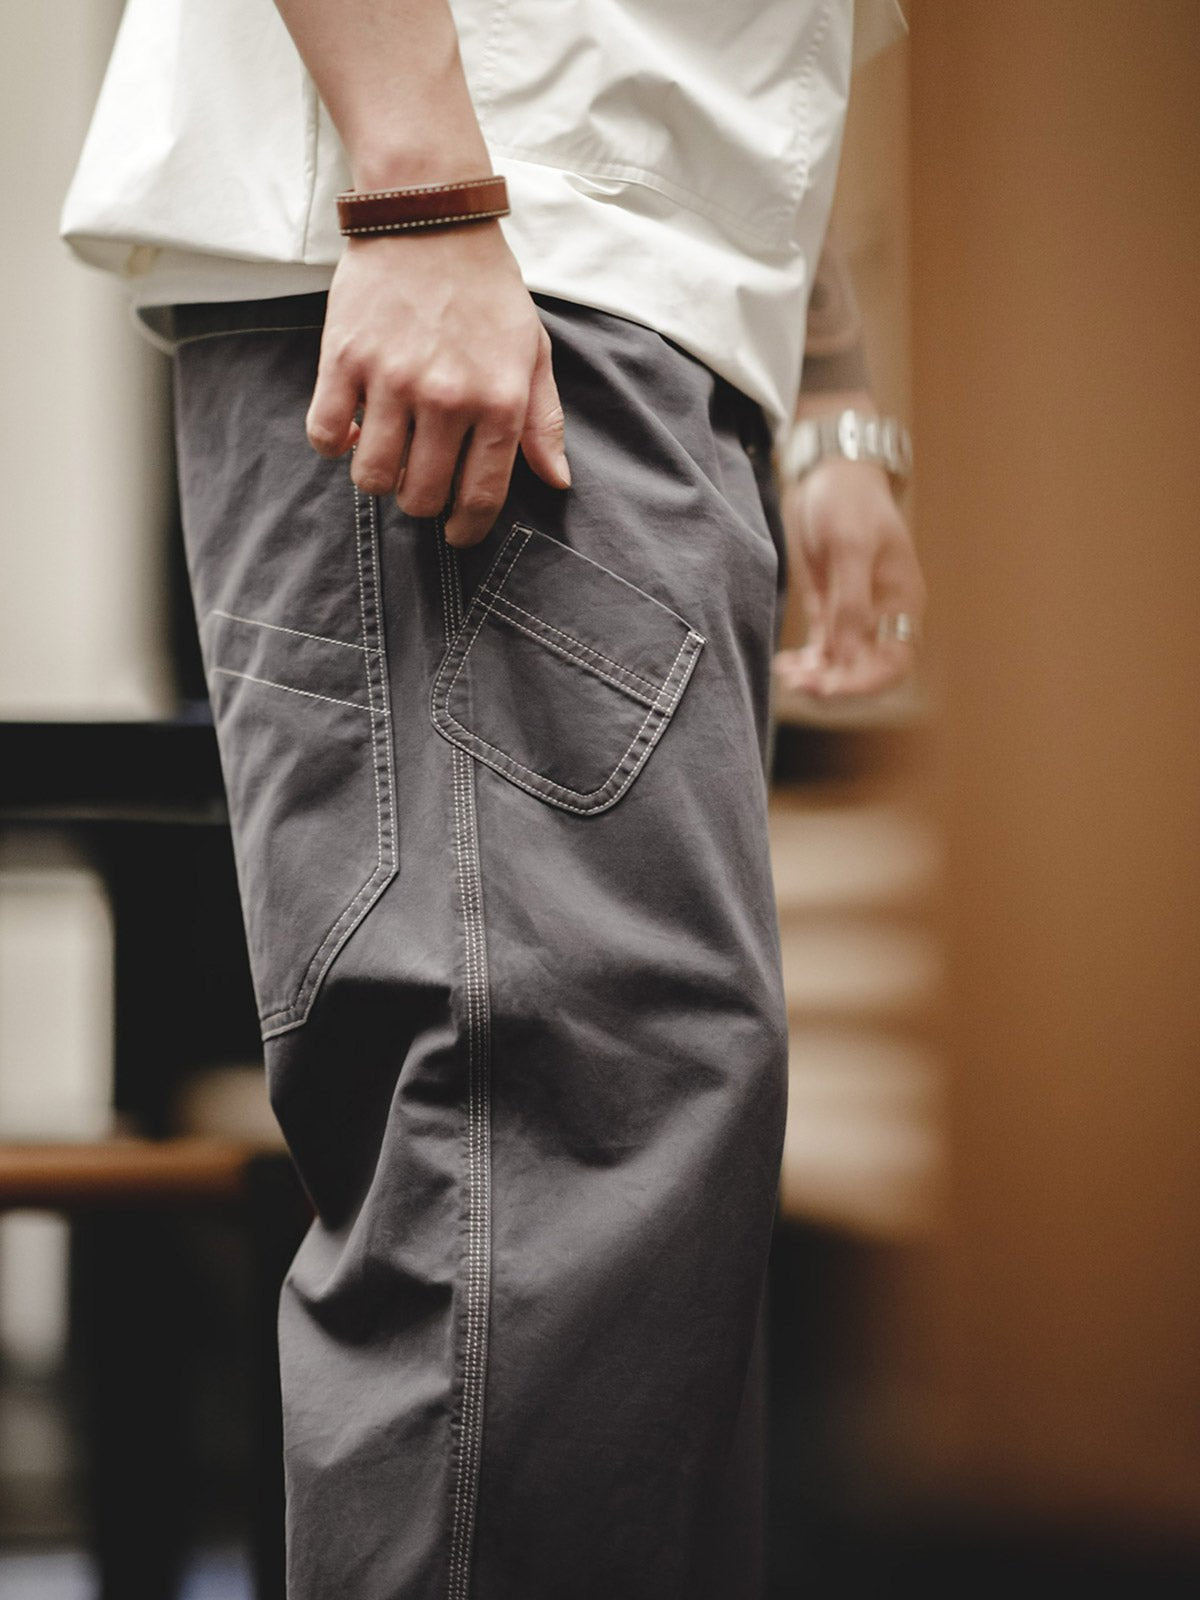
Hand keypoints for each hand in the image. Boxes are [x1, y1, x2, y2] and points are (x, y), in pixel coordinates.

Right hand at [306, 221, 570, 545]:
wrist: (429, 217)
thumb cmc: (486, 290)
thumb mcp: (532, 351)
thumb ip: (544, 422)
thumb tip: (557, 482)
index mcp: (499, 400)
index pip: (481, 496)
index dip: (467, 528)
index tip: (458, 533)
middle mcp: (447, 397)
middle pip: (421, 496)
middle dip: (421, 502)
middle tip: (420, 481)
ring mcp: (392, 379)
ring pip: (371, 477)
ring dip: (377, 478)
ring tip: (387, 454)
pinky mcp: (343, 359)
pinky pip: (325, 435)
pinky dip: (335, 444)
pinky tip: (351, 428)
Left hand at [774, 457, 925, 697]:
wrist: (829, 473)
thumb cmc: (847, 501)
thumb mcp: (850, 546)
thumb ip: (851, 602)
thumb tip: (849, 655)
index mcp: (901, 602)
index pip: (894, 663)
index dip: (864, 684)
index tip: (829, 688)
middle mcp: (883, 615)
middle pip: (866, 672)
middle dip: (835, 684)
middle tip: (799, 684)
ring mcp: (856, 614)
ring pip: (841, 665)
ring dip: (816, 677)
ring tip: (787, 675)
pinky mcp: (831, 609)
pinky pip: (823, 650)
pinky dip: (807, 663)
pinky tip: (785, 665)